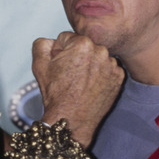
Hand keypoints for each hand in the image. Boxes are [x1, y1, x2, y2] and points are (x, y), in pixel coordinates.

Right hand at [32, 31, 124, 147]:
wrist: (72, 119)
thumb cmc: (56, 93)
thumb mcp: (39, 64)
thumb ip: (42, 43)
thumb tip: (53, 41)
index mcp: (83, 43)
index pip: (67, 38)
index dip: (59, 52)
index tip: (59, 66)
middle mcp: (101, 51)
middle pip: (83, 46)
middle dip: (75, 56)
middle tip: (69, 75)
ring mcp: (112, 65)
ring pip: (96, 57)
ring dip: (89, 64)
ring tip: (80, 82)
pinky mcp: (119, 77)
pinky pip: (107, 68)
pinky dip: (100, 75)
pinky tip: (91, 86)